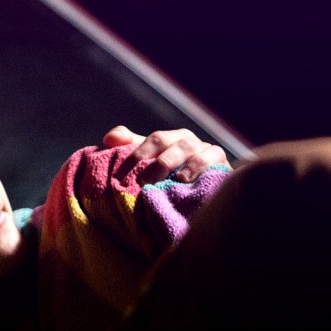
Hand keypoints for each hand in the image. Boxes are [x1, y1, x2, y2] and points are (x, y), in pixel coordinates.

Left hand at [103, 125, 229, 183]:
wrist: (205, 192)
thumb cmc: (170, 178)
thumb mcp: (149, 164)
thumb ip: (129, 149)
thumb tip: (108, 139)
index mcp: (168, 139)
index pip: (152, 140)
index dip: (136, 154)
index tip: (120, 176)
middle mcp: (186, 141)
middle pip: (169, 142)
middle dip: (154, 161)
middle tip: (141, 182)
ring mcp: (205, 150)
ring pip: (191, 150)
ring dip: (177, 164)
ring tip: (170, 180)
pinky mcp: (221, 164)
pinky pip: (212, 161)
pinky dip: (199, 168)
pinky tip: (186, 181)